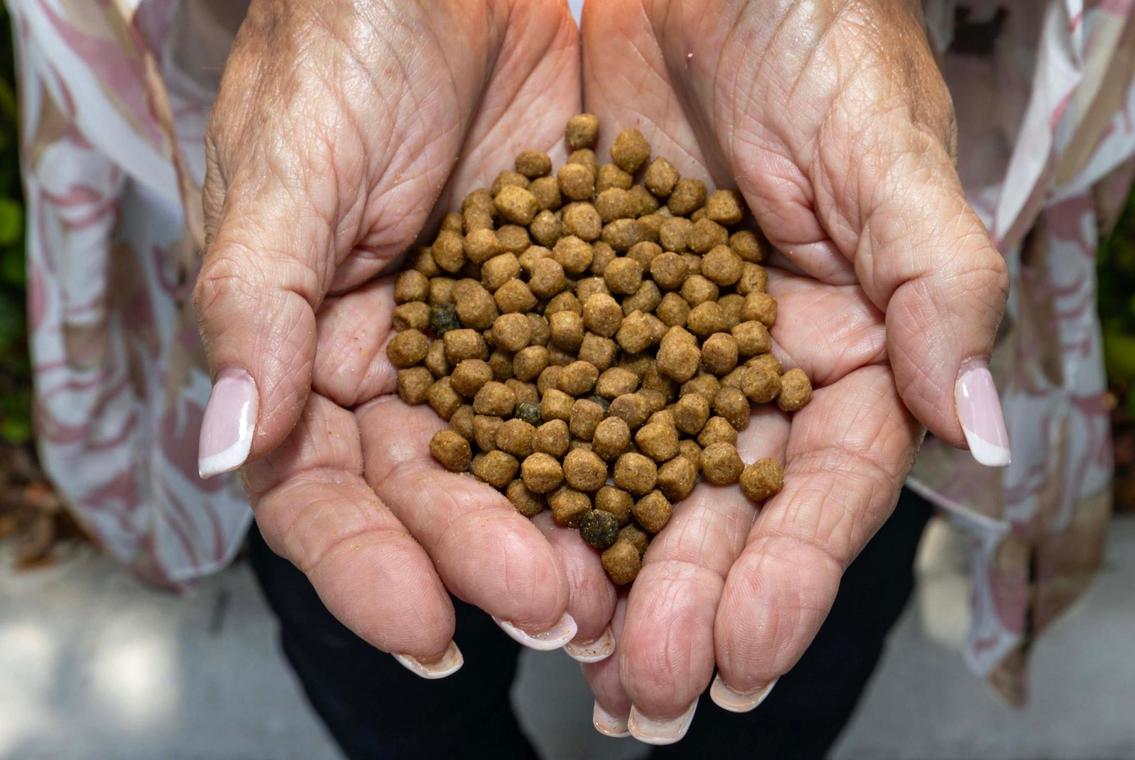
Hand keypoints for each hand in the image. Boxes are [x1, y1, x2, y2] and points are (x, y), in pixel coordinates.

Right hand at [194, 0, 616, 672]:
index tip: (424, 625)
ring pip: (527, 459)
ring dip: (570, 528)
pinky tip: (677, 489)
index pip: (322, 489)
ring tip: (620, 592)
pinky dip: (638, 440)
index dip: (365, 564)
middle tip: (558, 616)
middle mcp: (404, 370)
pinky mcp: (580, 304)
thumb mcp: (288, 170)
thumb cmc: (343, 51)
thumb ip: (257, 305)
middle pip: (437, 493)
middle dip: (489, 557)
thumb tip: (225, 451)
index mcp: (309, 355)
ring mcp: (497, 344)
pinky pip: (609, 385)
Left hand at [579, 0, 1008, 741]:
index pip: (821, 483)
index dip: (791, 571)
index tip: (744, 653)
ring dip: (594, 569)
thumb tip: (981, 428)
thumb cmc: (812, 25)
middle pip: (712, 504)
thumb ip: (931, 281)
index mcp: (836, 342)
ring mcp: (639, 342)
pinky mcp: (549, 306)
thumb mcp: (881, 141)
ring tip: (573, 656)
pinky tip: (486, 546)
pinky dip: (510, 476)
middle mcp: (735, 362)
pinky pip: (523, 401)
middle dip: (682, 601)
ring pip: (616, 475)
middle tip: (647, 696)